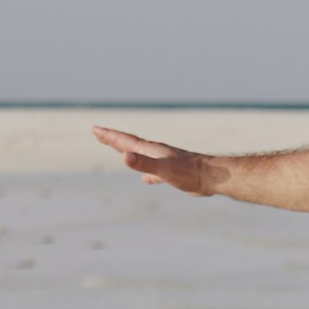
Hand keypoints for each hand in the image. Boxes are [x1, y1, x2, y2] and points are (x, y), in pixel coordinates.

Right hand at [95, 125, 221, 193]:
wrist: (213, 177)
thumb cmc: (189, 173)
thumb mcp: (163, 169)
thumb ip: (144, 164)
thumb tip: (124, 156)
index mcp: (151, 150)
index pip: (125, 141)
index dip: (109, 136)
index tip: (95, 129)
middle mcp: (157, 153)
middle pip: (130, 144)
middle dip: (113, 140)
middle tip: (98, 134)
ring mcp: (165, 162)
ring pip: (142, 156)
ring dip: (129, 153)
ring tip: (120, 152)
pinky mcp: (174, 174)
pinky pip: (155, 171)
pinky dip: (147, 173)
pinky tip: (147, 179)